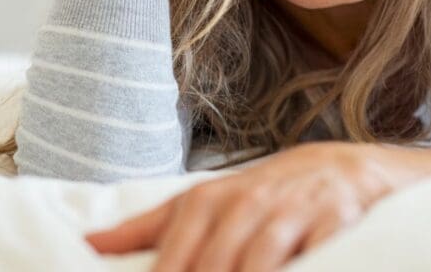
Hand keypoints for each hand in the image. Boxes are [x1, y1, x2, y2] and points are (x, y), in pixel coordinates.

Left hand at [83, 142, 398, 271]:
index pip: (174, 257)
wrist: (342, 167)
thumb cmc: (261, 195)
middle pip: (211, 266)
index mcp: (207, 202)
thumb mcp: (203, 203)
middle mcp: (246, 203)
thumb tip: (88, 245)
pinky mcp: (337, 221)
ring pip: (258, 261)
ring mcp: (293, 212)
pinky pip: (315, 255)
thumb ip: (147, 227)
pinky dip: (300, 268)